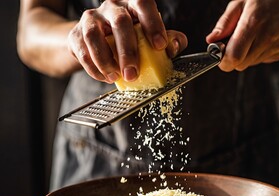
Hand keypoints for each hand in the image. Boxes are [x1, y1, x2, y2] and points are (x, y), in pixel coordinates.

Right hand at [67, 0, 186, 82]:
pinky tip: (105, 77)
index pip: (143, 3)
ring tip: (116, 77)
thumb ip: (169, 40)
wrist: (97, 43)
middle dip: (128, 50)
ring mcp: (91, 19)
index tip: (160, 46)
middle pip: (119, 21)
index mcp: (133, 4)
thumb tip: (174, 46)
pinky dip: (93, 68)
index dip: (152, 23)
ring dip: (105, 60)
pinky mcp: (75, 35)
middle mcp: (111, 7)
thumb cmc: (131, 39)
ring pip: (93, 35)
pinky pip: (81, 51)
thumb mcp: (152, 37)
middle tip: (133, 73)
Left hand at [206, 0, 278, 71]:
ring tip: (252, 37)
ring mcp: (278, 46)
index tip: (220, 56)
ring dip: (245, 56)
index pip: (234, 56)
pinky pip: (262, 61)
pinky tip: (263, 39)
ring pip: (250, 64)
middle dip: (232, 58)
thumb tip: (211, 40)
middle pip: (240, 64)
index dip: (223, 61)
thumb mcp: (241, 3)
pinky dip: (258, 54)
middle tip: (234, 44)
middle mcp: (267, 37)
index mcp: (253, 23)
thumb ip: (224, 23)